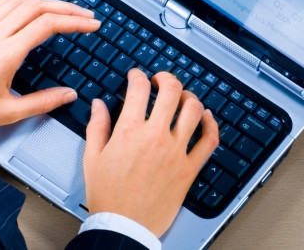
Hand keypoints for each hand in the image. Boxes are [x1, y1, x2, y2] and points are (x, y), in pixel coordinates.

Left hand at [0, 0, 98, 134]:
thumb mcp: (8, 113)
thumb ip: (42, 102)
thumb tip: (68, 95)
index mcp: (6, 54)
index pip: (47, 25)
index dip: (73, 22)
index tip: (90, 25)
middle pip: (37, 8)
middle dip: (66, 8)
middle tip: (85, 15)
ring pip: (18, 2)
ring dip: (45, 1)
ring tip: (63, 8)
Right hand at [83, 70, 218, 235]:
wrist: (124, 227)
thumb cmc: (108, 196)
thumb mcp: (92, 158)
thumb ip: (97, 126)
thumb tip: (98, 105)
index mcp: (130, 131)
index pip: (139, 88)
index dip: (138, 76)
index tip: (137, 77)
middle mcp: (156, 137)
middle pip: (171, 90)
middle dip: (165, 78)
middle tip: (160, 79)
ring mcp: (176, 152)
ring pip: (193, 110)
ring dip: (189, 97)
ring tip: (182, 96)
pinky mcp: (189, 169)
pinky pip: (209, 140)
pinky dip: (211, 124)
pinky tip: (206, 118)